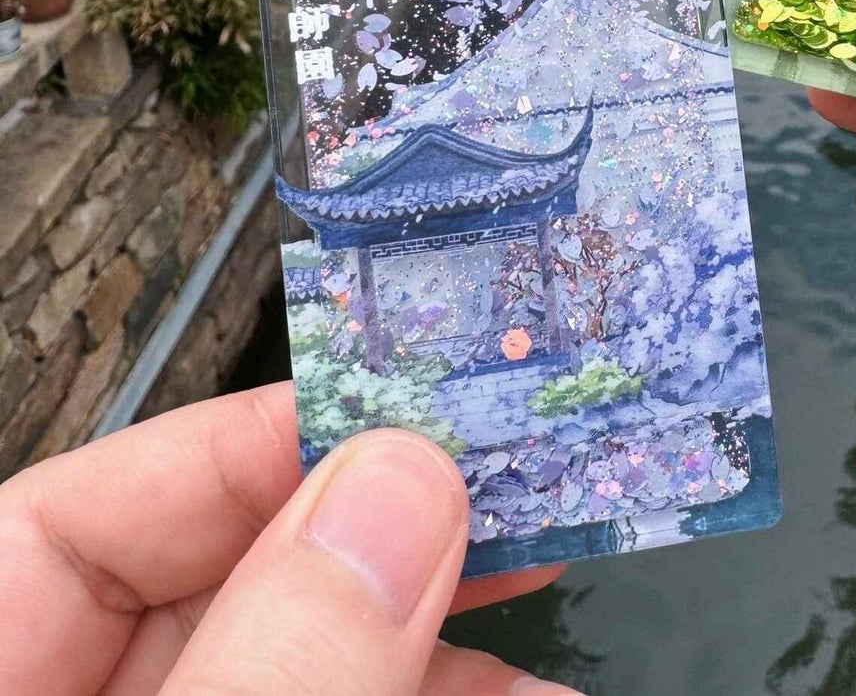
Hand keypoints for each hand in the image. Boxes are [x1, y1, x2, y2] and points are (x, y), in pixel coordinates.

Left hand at [0, 382, 579, 694]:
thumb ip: (273, 661)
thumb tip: (402, 483)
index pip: (65, 525)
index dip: (237, 449)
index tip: (402, 422)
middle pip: (227, 584)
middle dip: (385, 537)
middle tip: (516, 484)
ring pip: (314, 663)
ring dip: (448, 633)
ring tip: (556, 585)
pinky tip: (524, 693)